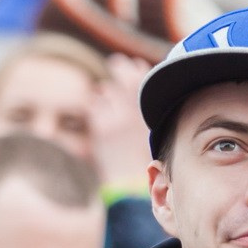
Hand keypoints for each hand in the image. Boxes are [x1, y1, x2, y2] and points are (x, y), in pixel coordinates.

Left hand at [89, 55, 153, 193]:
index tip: (136, 62)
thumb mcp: (153, 135)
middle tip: (116, 61)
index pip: (146, 80)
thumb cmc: (144, 163)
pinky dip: (95, 106)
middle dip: (121, 67)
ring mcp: (118, 118)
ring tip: (105, 95)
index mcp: (152, 115)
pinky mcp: (101, 126)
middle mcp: (137, 113)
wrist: (130, 186)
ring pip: (106, 91)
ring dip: (105, 92)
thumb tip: (144, 94)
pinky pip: (94, 105)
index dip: (140, 69)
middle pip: (126, 77)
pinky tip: (98, 111)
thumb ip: (147, 114)